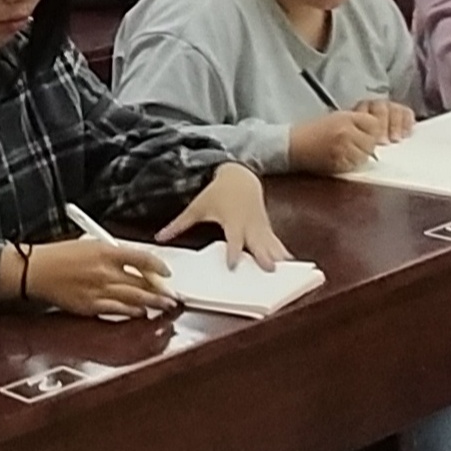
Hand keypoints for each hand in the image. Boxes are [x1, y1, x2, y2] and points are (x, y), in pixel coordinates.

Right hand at [22, 236, 173, 319]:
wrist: (36, 271)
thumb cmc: (59, 256)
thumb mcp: (89, 244)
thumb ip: (114, 253)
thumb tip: (136, 263)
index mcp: (105, 251)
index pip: (142, 259)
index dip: (159, 266)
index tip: (167, 272)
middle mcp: (104, 272)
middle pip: (142, 283)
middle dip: (161, 291)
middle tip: (173, 295)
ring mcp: (98, 291)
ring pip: (134, 299)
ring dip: (152, 303)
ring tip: (164, 306)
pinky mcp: (91, 306)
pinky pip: (118, 311)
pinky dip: (132, 312)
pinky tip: (140, 312)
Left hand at [159, 163, 287, 267]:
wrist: (240, 177)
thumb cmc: (217, 194)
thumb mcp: (197, 207)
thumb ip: (179, 223)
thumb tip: (159, 236)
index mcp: (232, 221)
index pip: (233, 240)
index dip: (233, 252)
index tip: (233, 265)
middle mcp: (249, 226)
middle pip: (258, 244)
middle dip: (264, 257)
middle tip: (270, 271)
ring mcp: (261, 228)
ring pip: (271, 245)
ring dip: (278, 258)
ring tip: (287, 273)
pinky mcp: (267, 230)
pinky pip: (276, 243)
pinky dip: (283, 254)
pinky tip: (291, 267)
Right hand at [286, 100, 410, 173]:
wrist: (292, 145)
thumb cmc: (312, 131)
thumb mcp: (335, 118)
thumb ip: (356, 122)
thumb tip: (377, 131)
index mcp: (345, 118)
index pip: (374, 124)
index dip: (370, 129)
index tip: (363, 132)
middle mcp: (346, 133)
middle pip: (372, 141)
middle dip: (366, 143)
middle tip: (353, 143)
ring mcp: (343, 150)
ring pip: (365, 155)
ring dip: (360, 154)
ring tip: (346, 151)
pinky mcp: (338, 164)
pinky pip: (355, 165)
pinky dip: (352, 163)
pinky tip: (340, 158)